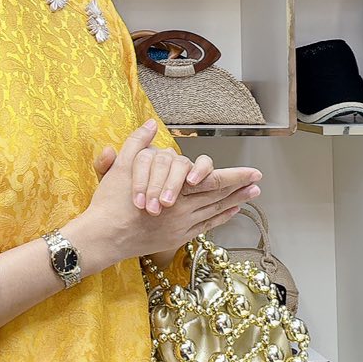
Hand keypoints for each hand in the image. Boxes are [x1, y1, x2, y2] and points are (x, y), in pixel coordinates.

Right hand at [84, 122, 259, 264]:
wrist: (103, 236)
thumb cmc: (111, 203)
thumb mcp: (120, 167)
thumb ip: (136, 143)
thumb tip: (148, 124)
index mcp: (173, 191)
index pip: (212, 181)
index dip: (235, 176)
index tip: (252, 172)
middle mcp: (183, 210)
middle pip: (219, 196)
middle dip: (241, 188)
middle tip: (259, 181)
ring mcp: (182, 226)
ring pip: (215, 211)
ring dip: (235, 201)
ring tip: (252, 194)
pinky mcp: (177, 237)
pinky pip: (205, 225)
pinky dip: (220, 217)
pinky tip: (230, 211)